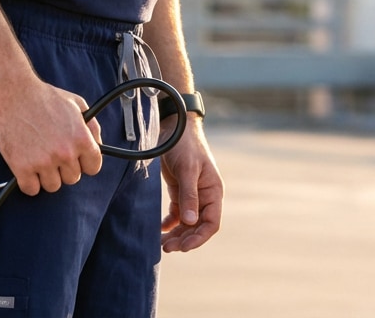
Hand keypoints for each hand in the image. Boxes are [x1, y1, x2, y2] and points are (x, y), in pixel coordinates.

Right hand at [0, 78, 102, 196]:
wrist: (12, 91)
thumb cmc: (43, 96)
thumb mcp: (76, 103)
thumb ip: (92, 126)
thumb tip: (98, 146)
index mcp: (80, 138)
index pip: (93, 167)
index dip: (84, 162)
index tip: (75, 157)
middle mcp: (65, 153)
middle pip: (72, 178)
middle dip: (63, 167)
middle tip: (51, 150)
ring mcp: (43, 162)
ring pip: (52, 186)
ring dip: (46, 175)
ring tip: (37, 155)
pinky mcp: (22, 168)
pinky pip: (31, 189)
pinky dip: (28, 181)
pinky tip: (26, 165)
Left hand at [160, 119, 222, 252]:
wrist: (174, 125)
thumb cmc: (185, 144)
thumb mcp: (188, 169)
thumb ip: (189, 195)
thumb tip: (191, 222)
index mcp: (213, 192)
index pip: (211, 222)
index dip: (199, 237)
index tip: (184, 247)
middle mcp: (204, 196)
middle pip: (197, 226)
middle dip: (184, 239)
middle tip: (167, 248)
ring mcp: (191, 194)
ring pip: (186, 222)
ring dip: (177, 234)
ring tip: (163, 244)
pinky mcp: (179, 190)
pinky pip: (176, 213)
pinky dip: (170, 223)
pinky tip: (161, 229)